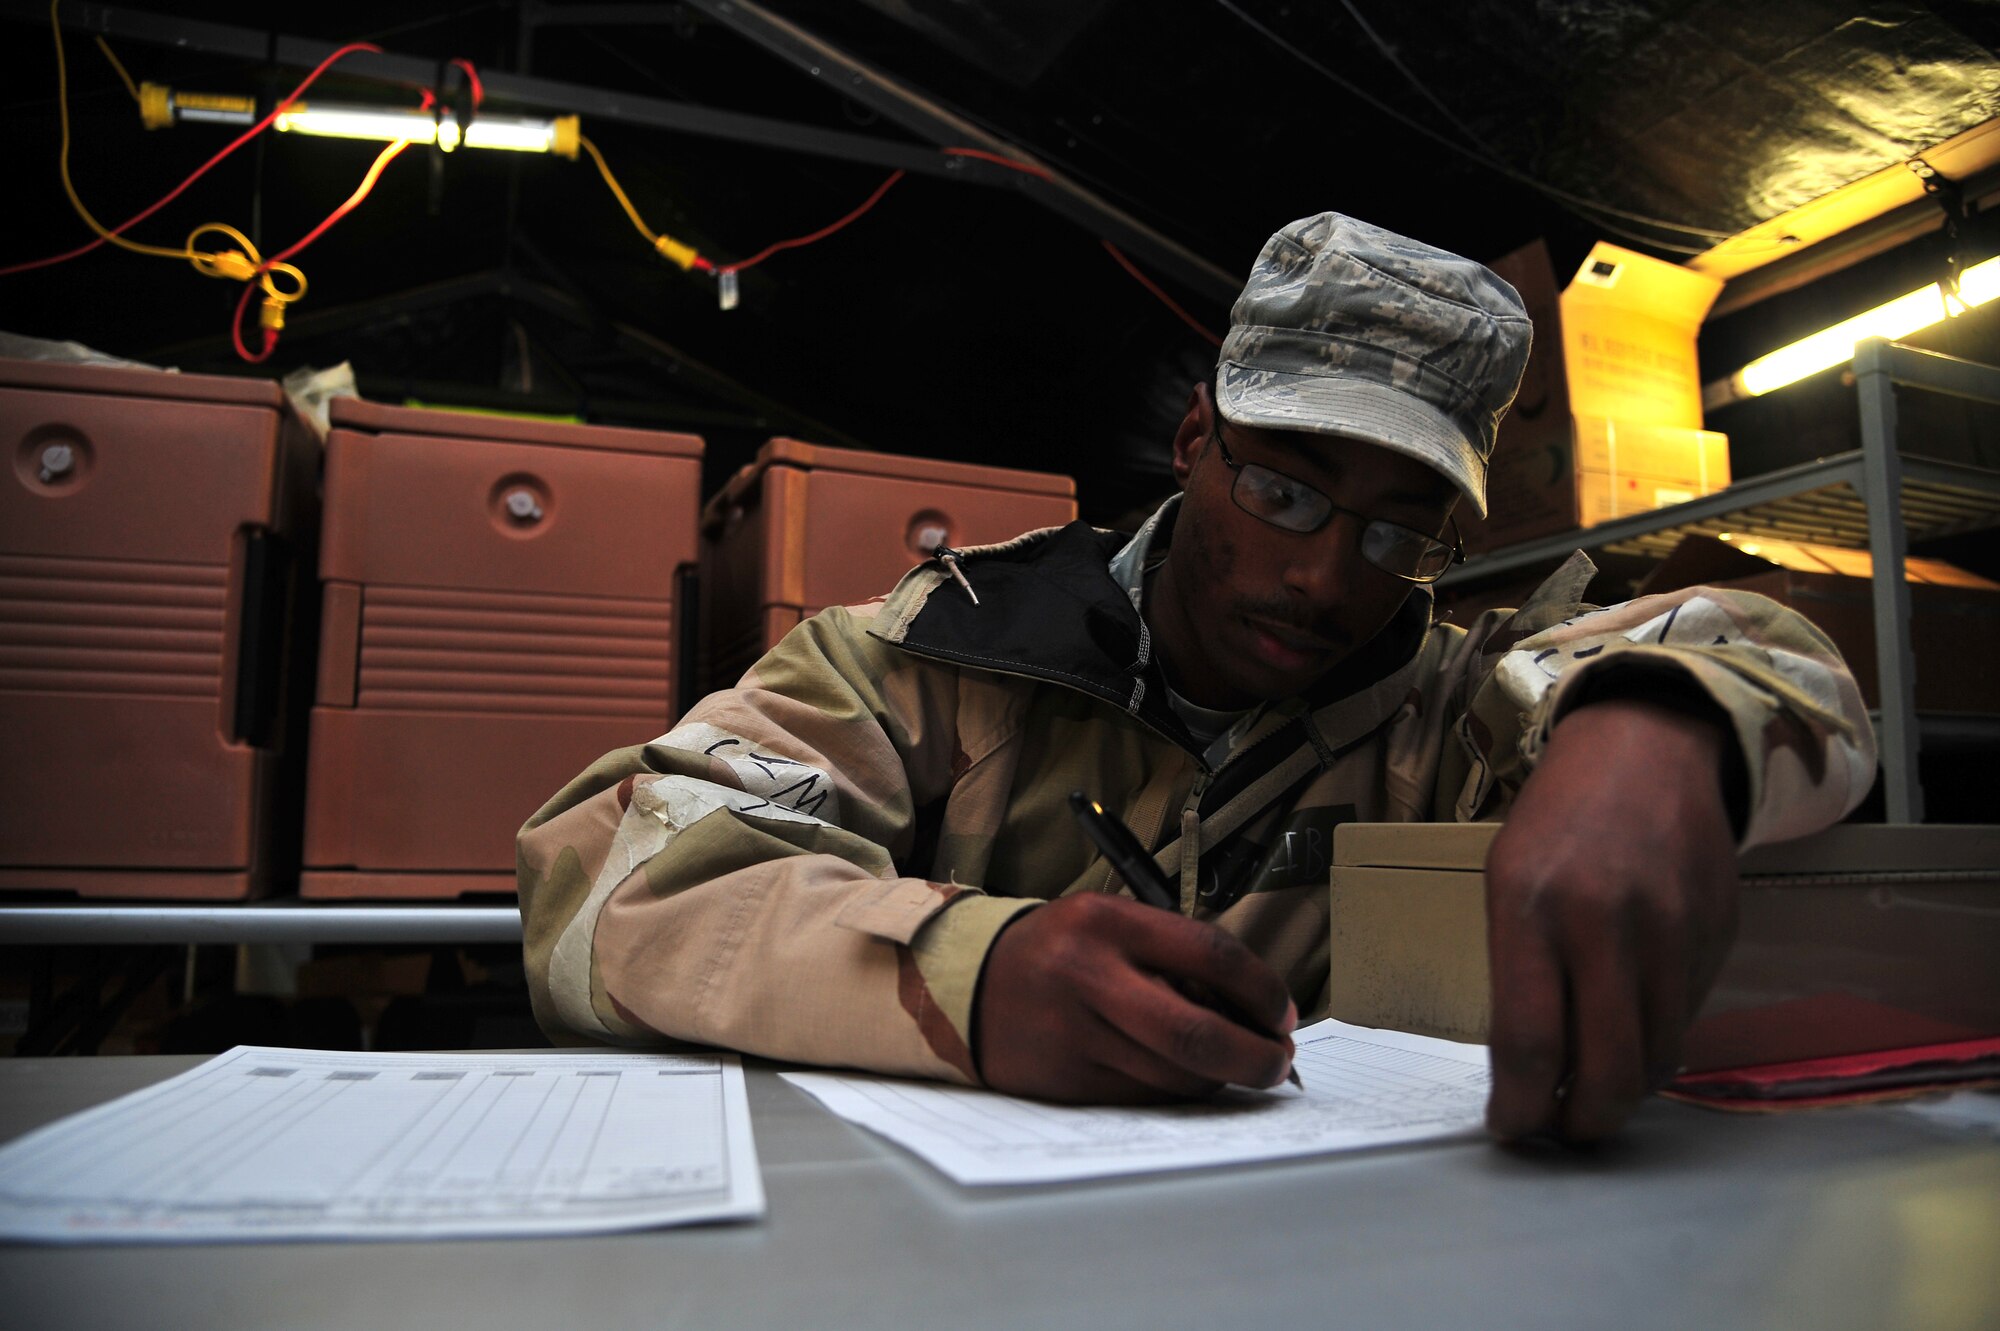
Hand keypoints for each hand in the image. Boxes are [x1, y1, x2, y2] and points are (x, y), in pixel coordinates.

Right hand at [976, 892, 1297, 1101]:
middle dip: (1254, 1056)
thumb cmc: (1061, 950)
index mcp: (1108, 922)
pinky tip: (1182, 1077)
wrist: (967, 982)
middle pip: (1195, 1033)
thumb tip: (1254, 1008)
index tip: (1282, 1014)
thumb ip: (1175, 954)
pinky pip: (1143, 1097)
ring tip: (1233, 1066)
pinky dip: (1176, 1092)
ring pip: (1174, 1075)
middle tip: (1278, 1061)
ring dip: (1220, 1079)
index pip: (1210, 954)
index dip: (1262, 990)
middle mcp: (1088, 976)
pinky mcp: (1064, 1080)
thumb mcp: (1111, 923)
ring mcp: (1073, 1033)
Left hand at [1482, 698, 1740, 1142]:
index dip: (1521, 1105)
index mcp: (1531, 905)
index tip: (1511, 1127)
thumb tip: (1528, 1071)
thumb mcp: (1507, 880)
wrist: (1647, 747)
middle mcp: (1605, 921)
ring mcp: (1671, 929)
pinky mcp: (1718, 934)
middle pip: (1606, 1069)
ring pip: (1657, 1055)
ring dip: (1625, 1091)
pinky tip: (1634, 1031)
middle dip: (1582, 1122)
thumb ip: (1515, 970)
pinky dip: (1658, 1043)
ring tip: (1596, 1090)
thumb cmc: (1559, 820)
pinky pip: (1687, 1019)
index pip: (1529, 1040)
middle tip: (1563, 1129)